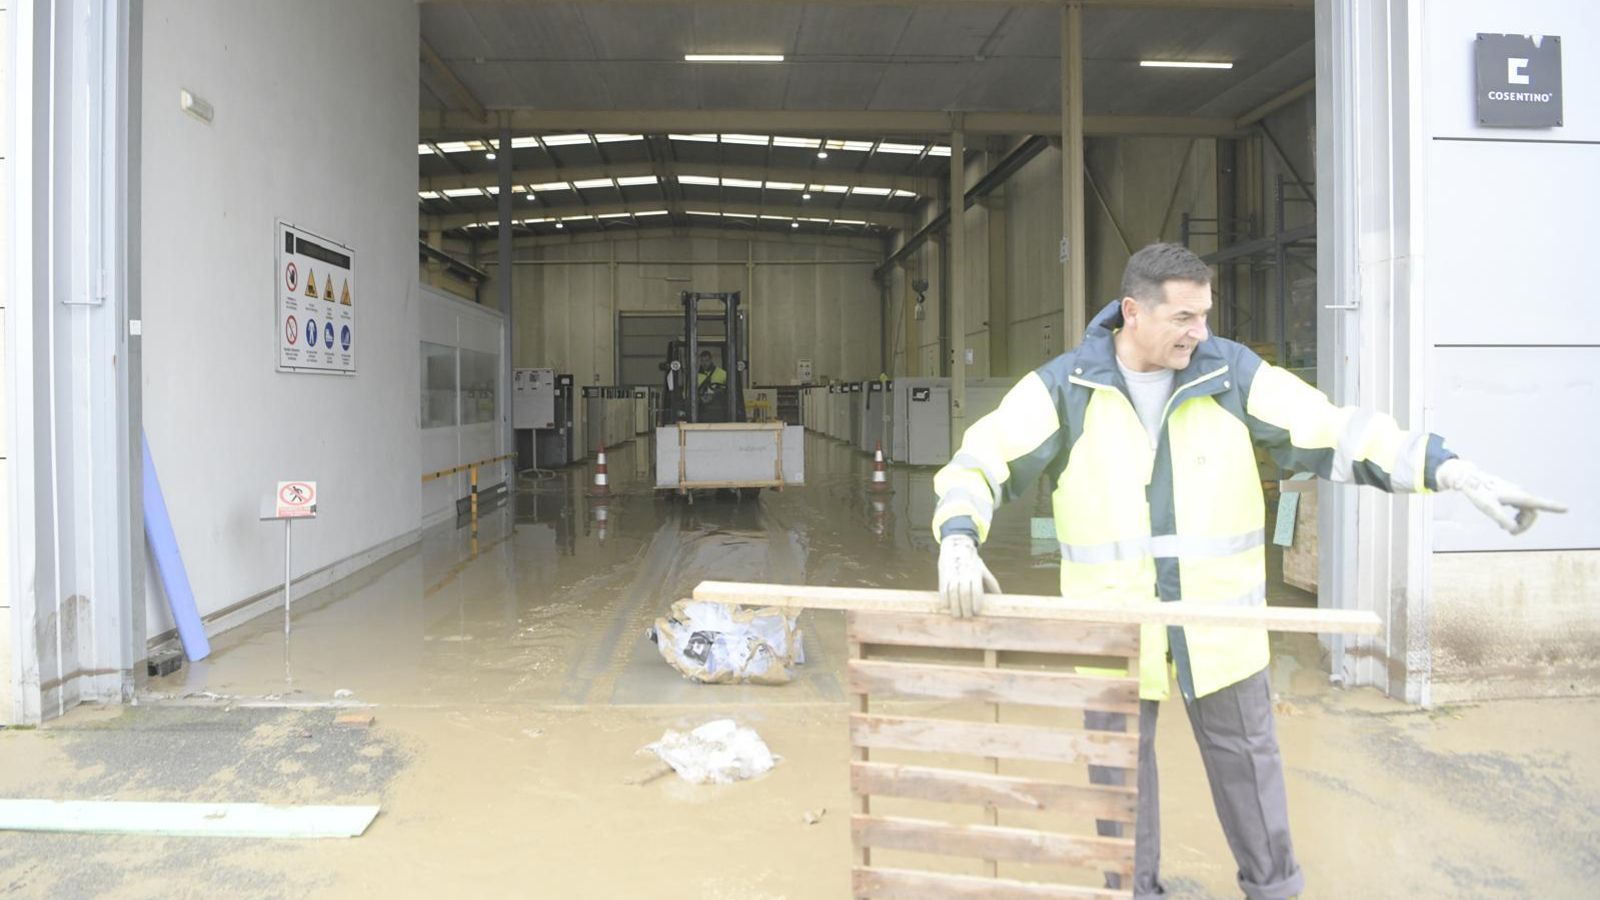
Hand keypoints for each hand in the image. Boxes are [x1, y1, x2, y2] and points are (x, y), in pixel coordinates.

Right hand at [937, 535, 1000, 617]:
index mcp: (975, 574)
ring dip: (955, 606)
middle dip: (965, 607)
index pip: (976, 590)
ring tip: (957, 615)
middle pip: (964, 594)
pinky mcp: (943, 576)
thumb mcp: (983, 570)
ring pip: (953, 593)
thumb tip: (1000, 596)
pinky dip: (945, 600)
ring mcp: (953, 575)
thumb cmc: (972, 561)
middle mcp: (964, 574)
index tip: (976, 612)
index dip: (976, 602)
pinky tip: (947, 607)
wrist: (956, 546)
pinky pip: (943, 590)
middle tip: (967, 617)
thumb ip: (991, 583)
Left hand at [1436, 459, 1567, 535]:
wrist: (1470, 480)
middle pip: (1532, 513)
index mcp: (1517, 496)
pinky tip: (1506, 524)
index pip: (1538, 503)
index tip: (1566, 509)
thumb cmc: (1479, 493)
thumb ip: (1501, 519)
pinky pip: (1521, 509)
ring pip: (1527, 512)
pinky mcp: (1511, 495)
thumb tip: (1514, 529)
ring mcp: (1516, 494)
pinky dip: (1516, 518)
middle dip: (1525, 525)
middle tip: (1510, 534)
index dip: (1553, 507)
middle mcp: (1520, 494)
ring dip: (1520, 522)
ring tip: (1507, 530)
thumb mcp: (1488, 509)